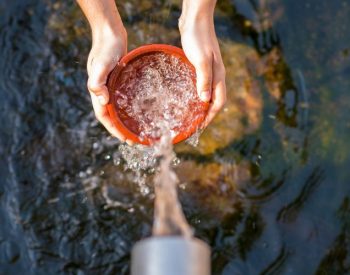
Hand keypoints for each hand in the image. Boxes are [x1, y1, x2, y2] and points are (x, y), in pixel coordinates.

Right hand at [86, 26, 130, 142]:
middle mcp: (104, 92)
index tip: (124, 139)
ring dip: (125, 120)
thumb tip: (102, 100)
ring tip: (137, 129)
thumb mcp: (101, 65)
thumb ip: (97, 82)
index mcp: (98, 91)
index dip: (113, 129)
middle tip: (134, 140)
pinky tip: (140, 110)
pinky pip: (124, 98)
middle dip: (121, 129)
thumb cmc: (105, 48)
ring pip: (118, 108)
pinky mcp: (119, 81)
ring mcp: (111, 86)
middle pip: (111, 115)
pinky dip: (129, 107)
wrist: (109, 33)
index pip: (104, 116)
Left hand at [179, 9, 225, 126]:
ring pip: (208, 92)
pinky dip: (196, 93)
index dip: (211, 116)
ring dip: (202, 105)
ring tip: (191, 114)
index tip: (201, 126)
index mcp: (218, 76)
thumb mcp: (200, 60)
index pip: (218, 102)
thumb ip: (204, 80)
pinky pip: (201, 84)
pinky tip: (187, 95)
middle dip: (207, 113)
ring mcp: (209, 70)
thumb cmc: (198, 38)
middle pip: (215, 100)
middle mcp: (216, 75)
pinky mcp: (200, 65)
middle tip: (195, 124)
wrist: (195, 19)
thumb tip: (204, 101)